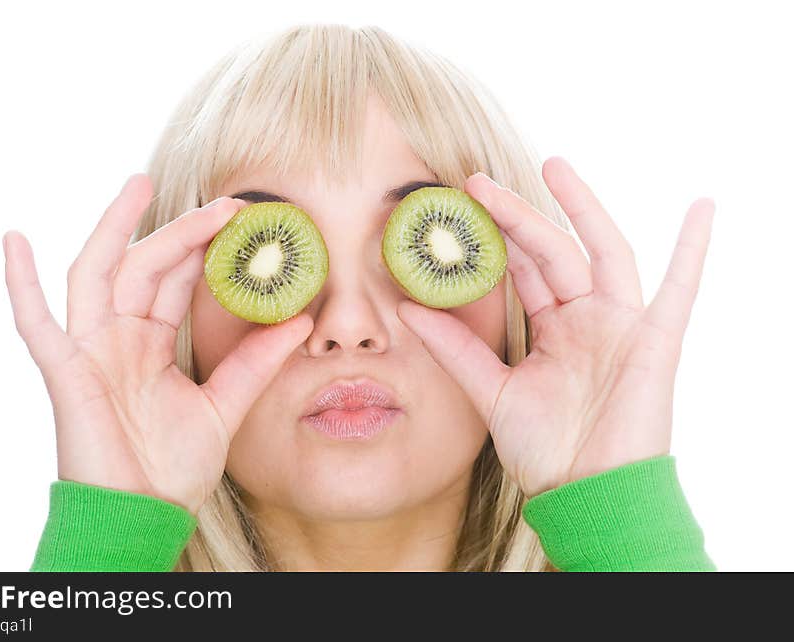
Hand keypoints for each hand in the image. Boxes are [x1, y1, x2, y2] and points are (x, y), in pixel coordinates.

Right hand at [3, 174, 311, 513]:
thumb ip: (254, 364)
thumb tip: (298, 320)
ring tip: (137, 185)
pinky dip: (19, 282)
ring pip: (97, 274)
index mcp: (150, 346)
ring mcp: (89, 352)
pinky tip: (14, 239)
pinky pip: (35, 323)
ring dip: (113, 229)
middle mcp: (118, 340)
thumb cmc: (173, 470)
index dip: (202, 249)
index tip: (239, 220)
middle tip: (223, 203)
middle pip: (143, 268)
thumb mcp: (223, 407)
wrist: (143, 519)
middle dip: (180, 232)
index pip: (174, 282)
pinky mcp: (65, 372)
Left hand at [397, 156, 714, 497]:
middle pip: (553, 253)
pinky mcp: (655, 343)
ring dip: (582, 208)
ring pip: (601, 253)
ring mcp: (622, 327)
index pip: (523, 272)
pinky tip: (702, 207)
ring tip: (554, 166)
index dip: (494, 239)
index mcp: (554, 332)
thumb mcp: (492, 391)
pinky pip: (680, 290)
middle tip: (477, 182)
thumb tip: (408, 308)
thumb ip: (455, 349)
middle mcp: (587, 321)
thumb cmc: (546, 452)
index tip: (461, 208)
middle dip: (517, 216)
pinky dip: (695, 250)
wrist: (585, 496)